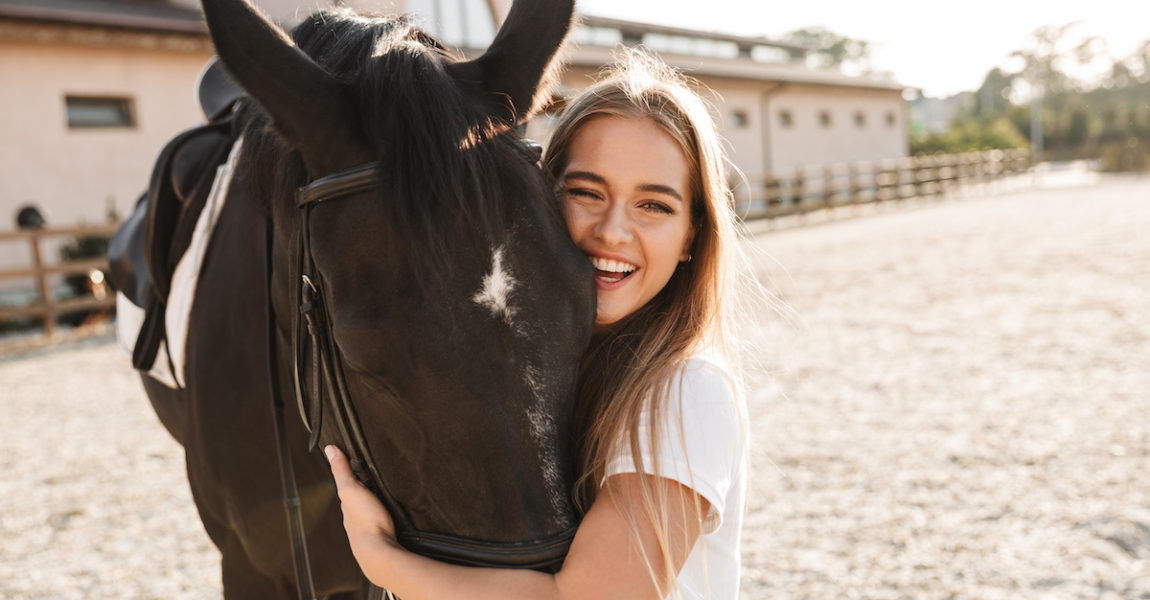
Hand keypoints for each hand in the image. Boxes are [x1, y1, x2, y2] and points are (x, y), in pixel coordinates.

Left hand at [325, 445, 401, 574]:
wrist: (380, 554)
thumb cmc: (366, 522)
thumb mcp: (351, 489)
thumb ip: (342, 471)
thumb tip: (329, 449)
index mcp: (348, 508)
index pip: (348, 490)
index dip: (352, 479)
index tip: (358, 468)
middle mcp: (355, 521)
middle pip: (359, 504)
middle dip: (366, 494)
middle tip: (376, 482)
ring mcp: (369, 532)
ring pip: (371, 516)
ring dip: (377, 508)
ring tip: (387, 498)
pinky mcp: (384, 539)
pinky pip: (383, 525)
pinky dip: (386, 519)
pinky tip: (393, 518)